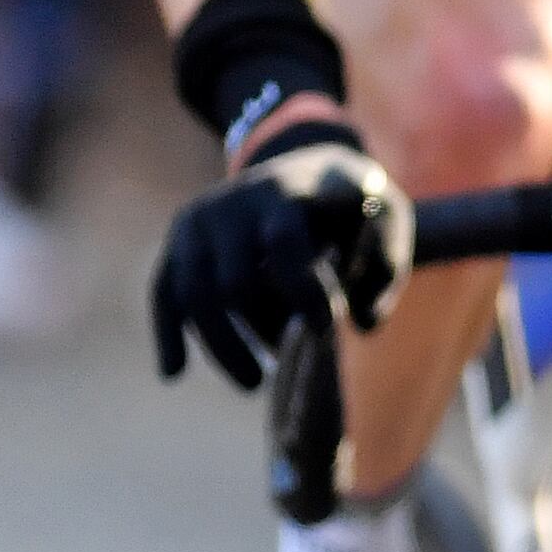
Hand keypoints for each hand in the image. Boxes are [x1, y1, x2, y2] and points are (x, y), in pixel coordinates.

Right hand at [148, 124, 410, 387]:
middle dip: (260, 330)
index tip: (325, 328)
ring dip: (220, 345)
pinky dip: (168, 332)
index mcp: (287, 192)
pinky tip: (173, 374)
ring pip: (193, 293)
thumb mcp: (388, 223)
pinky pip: (163, 290)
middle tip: (284, 363)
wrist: (310, 168)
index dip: (303, 289)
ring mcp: (198, 221)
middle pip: (233, 281)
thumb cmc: (354, 207)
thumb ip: (386, 271)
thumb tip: (363, 324)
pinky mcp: (179, 241)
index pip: (285, 242)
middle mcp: (232, 204)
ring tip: (252, 383)